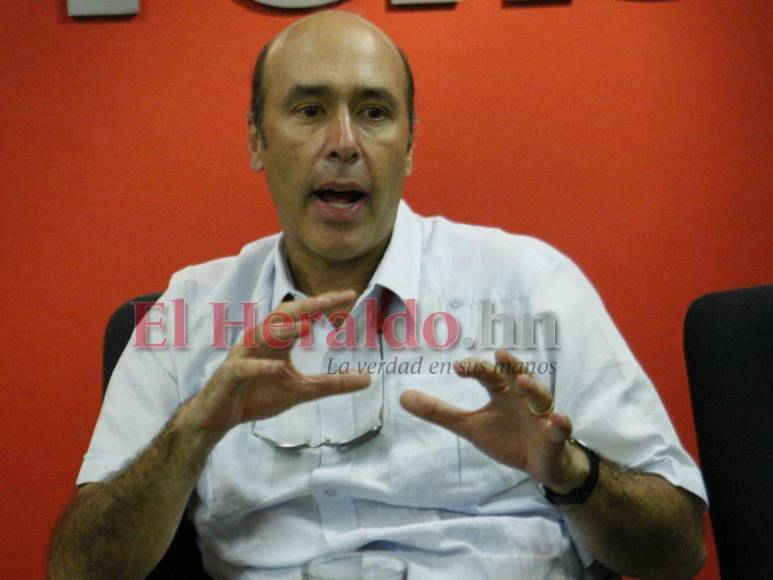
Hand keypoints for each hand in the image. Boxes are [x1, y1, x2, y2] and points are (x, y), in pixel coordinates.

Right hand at [181, 290, 370, 436]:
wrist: (219, 417)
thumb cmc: (257, 396)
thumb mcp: (301, 391)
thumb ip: (331, 383)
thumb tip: (368, 379)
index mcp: (277, 339)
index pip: (303, 315)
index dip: (324, 304)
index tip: (350, 295)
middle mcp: (260, 340)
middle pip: (284, 315)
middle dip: (309, 305)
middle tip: (335, 299)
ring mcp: (243, 356)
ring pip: (263, 335)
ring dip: (285, 330)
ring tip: (308, 326)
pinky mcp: (229, 375)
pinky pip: (245, 368)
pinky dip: (260, 366)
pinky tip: (278, 367)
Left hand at [399, 348, 588, 492]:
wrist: (541, 464)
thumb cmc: (506, 437)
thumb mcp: (469, 426)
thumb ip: (439, 412)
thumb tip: (402, 397)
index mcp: (502, 392)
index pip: (488, 375)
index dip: (475, 369)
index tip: (458, 366)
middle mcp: (523, 397)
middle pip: (516, 376)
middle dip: (509, 366)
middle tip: (499, 355)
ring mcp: (542, 415)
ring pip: (540, 397)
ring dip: (532, 387)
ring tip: (522, 381)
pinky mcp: (556, 437)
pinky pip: (561, 429)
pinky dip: (561, 424)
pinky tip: (559, 420)